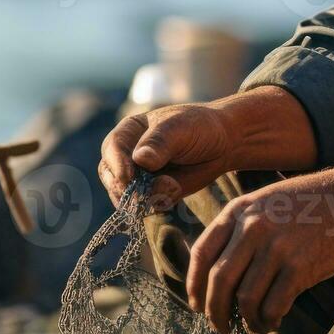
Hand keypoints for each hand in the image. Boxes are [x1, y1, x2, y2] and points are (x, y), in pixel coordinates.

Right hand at [98, 103, 239, 207]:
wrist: (222, 145)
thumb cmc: (199, 128)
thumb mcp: (180, 128)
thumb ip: (160, 143)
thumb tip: (141, 159)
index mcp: (129, 132)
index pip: (112, 148)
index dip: (117, 164)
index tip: (127, 178)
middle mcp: (127, 155)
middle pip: (110, 176)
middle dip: (124, 188)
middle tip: (141, 196)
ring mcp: (139, 177)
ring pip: (126, 196)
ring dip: (144, 199)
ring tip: (171, 188)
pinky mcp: (152, 195)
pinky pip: (146, 206)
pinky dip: (159, 204)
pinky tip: (176, 191)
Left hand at [187, 176, 333, 333]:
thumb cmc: (303, 206)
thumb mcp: (262, 202)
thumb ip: (237, 228)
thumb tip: (214, 273)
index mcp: (238, 212)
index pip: (201, 253)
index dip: (194, 284)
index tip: (196, 305)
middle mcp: (252, 229)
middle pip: (219, 282)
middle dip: (215, 312)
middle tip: (220, 326)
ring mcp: (275, 249)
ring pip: (246, 299)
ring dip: (247, 321)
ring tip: (254, 326)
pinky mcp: (298, 268)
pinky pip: (273, 305)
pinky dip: (268, 321)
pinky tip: (272, 322)